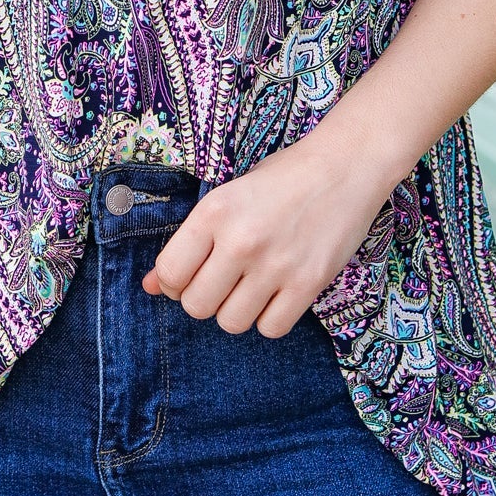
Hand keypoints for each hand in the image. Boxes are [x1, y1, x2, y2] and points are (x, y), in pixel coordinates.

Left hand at [140, 137, 394, 336]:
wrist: (345, 167)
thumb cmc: (281, 179)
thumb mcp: (228, 198)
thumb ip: (190, 242)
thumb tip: (151, 287)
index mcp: (214, 212)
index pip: (170, 273)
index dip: (172, 282)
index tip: (188, 276)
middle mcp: (240, 241)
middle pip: (196, 305)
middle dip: (203, 299)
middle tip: (221, 281)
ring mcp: (275, 265)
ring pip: (230, 323)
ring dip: (235, 311)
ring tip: (249, 286)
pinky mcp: (308, 283)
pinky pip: (270, 329)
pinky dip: (269, 318)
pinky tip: (276, 294)